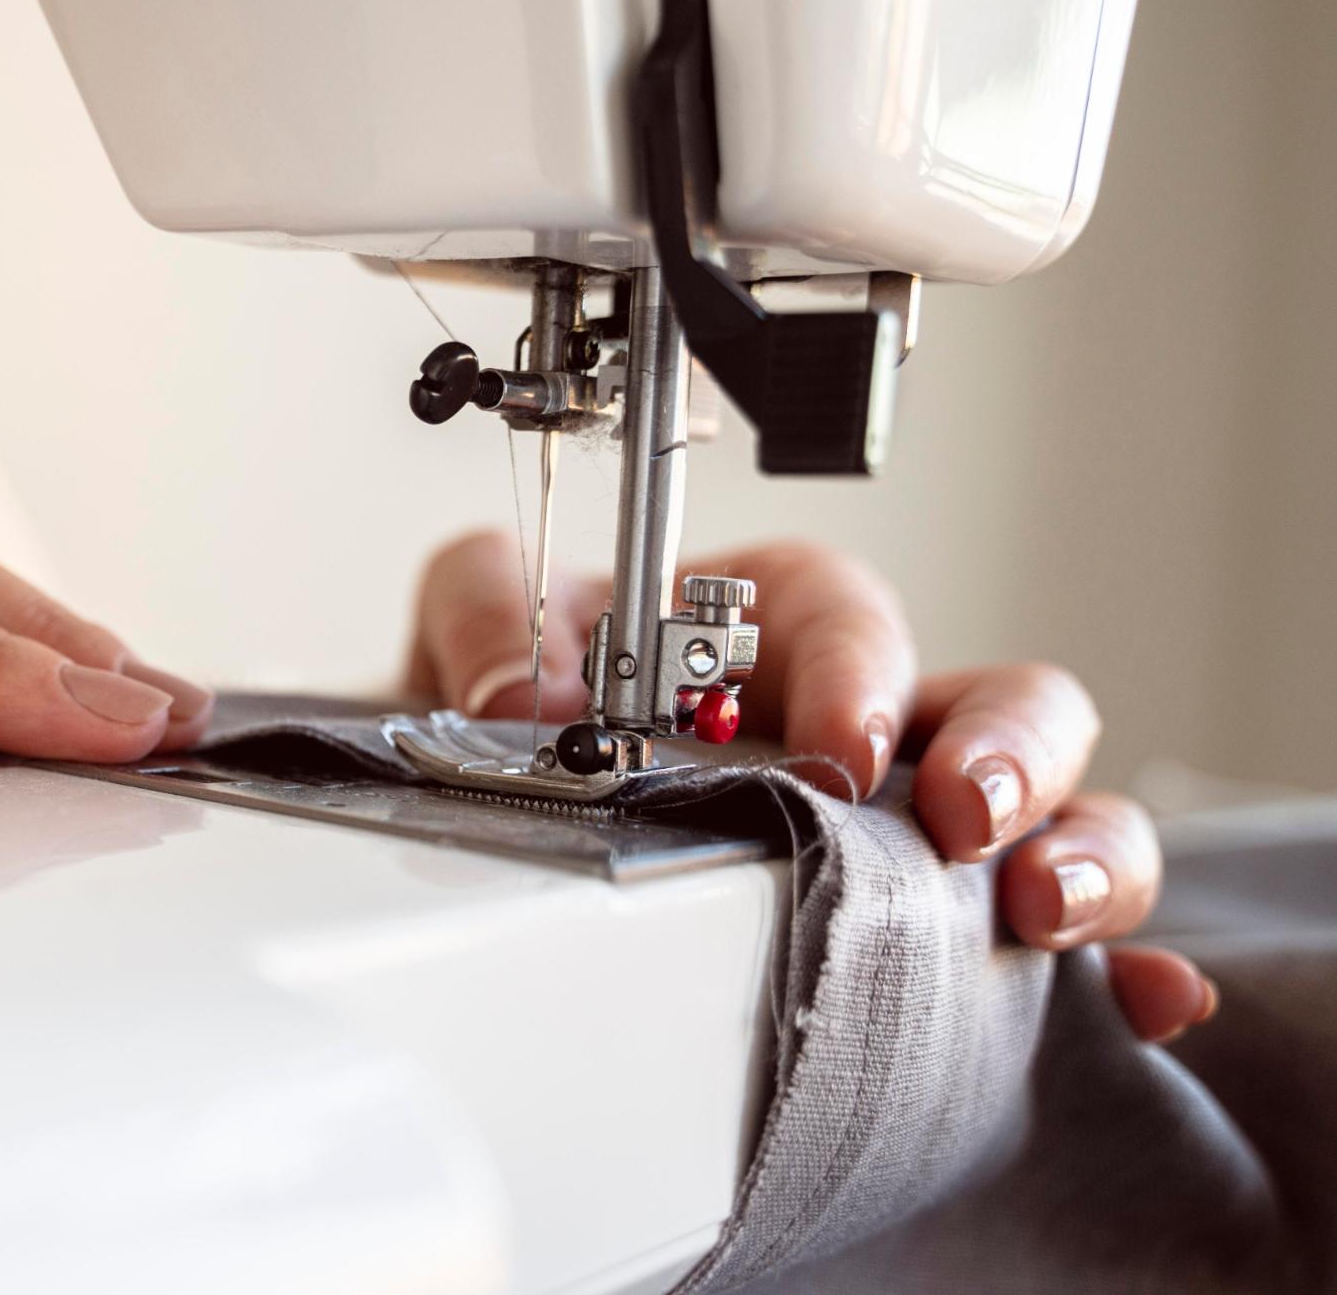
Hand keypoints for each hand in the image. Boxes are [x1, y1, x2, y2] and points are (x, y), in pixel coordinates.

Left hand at [407, 531, 1219, 1043]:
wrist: (480, 816)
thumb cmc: (518, 708)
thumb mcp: (482, 629)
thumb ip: (490, 616)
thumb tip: (524, 695)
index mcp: (768, 627)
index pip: (844, 616)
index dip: (858, 669)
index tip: (840, 742)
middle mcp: (868, 721)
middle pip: (999, 702)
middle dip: (1007, 753)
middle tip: (963, 817)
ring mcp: (909, 829)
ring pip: (1060, 812)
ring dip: (1083, 853)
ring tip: (1043, 912)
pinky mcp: (925, 934)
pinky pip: (1047, 949)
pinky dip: (1112, 970)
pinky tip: (1135, 1000)